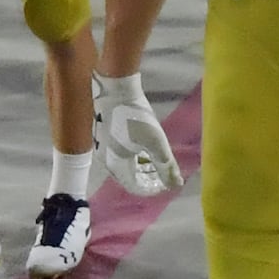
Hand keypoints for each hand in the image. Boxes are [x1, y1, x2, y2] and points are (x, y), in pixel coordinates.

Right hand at [92, 72, 176, 195]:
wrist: (115, 89)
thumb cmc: (136, 117)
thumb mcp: (156, 142)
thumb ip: (166, 166)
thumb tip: (176, 185)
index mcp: (117, 165)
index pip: (135, 187)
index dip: (153, 188)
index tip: (167, 181)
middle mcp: (106, 160)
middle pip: (128, 178)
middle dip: (148, 178)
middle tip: (164, 173)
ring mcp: (102, 148)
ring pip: (124, 166)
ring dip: (141, 167)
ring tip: (156, 161)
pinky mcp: (102, 137)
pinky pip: (119, 155)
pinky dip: (133, 157)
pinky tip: (143, 147)